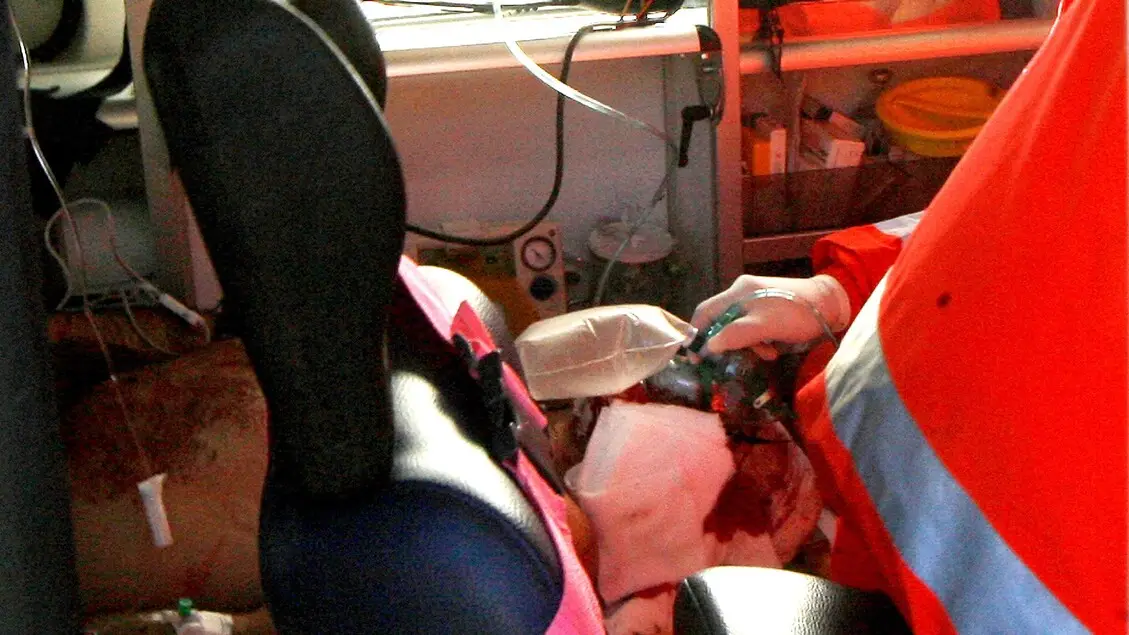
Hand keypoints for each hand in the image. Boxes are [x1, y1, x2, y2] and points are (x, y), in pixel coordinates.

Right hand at [691, 274, 848, 358]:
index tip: (697, 358)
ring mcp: (755, 299)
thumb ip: (735, 335)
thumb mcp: (764, 326)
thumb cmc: (796, 314)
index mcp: (737, 292)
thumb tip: (709, 347)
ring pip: (736, 326)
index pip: (704, 312)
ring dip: (746, 344)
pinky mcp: (767, 307)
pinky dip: (757, 340)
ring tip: (764, 354)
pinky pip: (751, 327)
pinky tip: (771, 349)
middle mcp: (741, 292)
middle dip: (726, 342)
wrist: (831, 304)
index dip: (696, 335)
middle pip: (720, 321)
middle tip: (735, 360)